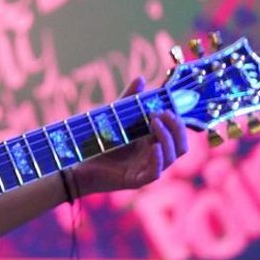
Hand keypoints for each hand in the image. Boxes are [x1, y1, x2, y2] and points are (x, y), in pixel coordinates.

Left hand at [72, 76, 188, 196]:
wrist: (78, 162)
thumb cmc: (98, 141)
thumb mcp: (115, 117)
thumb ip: (129, 100)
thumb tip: (141, 78)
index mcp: (153, 142)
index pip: (177, 134)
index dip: (177, 122)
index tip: (168, 107)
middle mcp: (154, 156)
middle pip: (180, 146)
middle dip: (177, 129)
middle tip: (164, 113)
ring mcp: (146, 169)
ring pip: (171, 158)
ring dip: (167, 139)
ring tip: (154, 122)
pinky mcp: (135, 180)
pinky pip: (154, 173)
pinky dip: (158, 159)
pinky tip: (154, 146)